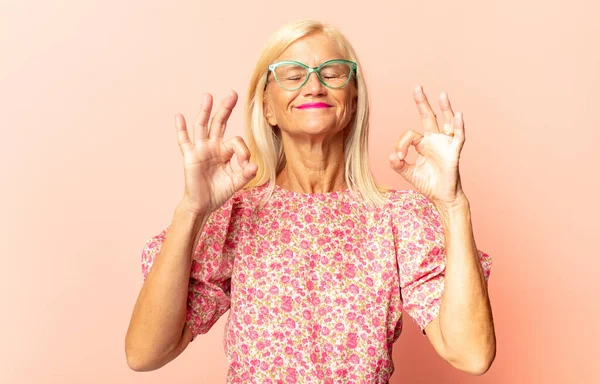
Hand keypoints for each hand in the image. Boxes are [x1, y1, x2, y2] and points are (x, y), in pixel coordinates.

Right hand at [175, 91, 256, 214]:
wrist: (203, 204)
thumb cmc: (219, 192)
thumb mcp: (236, 183)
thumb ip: (246, 174)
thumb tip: (254, 165)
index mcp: (225, 151)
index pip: (236, 141)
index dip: (243, 151)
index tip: (245, 165)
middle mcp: (213, 146)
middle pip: (219, 122)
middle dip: (225, 108)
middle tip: (233, 93)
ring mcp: (200, 149)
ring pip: (202, 126)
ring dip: (205, 111)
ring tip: (208, 95)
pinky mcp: (190, 156)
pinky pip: (183, 141)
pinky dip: (181, 129)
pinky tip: (179, 116)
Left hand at [389, 85, 465, 205]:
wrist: (441, 197)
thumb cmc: (427, 183)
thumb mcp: (408, 173)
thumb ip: (398, 165)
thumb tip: (392, 156)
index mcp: (422, 144)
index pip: (410, 135)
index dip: (402, 144)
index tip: (399, 158)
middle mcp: (434, 140)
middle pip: (428, 117)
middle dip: (422, 103)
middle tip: (417, 87)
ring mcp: (445, 144)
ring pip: (446, 122)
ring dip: (445, 108)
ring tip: (442, 94)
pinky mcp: (454, 152)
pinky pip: (458, 137)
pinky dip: (459, 126)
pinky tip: (458, 115)